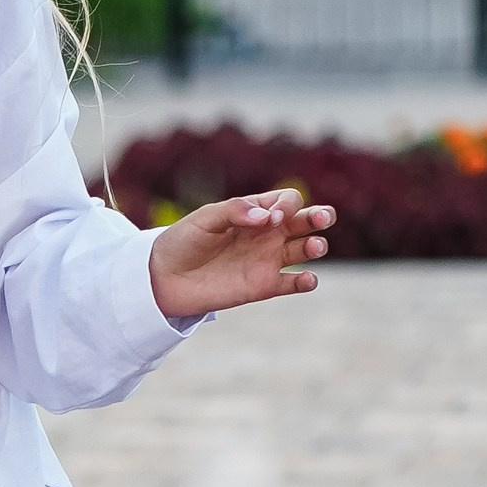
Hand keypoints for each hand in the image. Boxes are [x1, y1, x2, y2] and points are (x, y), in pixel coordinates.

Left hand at [147, 185, 334, 322]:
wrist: (164, 278)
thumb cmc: (183, 241)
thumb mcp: (205, 218)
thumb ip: (235, 211)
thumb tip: (267, 218)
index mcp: (256, 211)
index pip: (288, 200)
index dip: (287, 205)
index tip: (270, 218)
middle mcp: (268, 233)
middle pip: (306, 220)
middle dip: (320, 216)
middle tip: (321, 219)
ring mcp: (268, 259)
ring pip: (306, 249)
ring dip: (316, 246)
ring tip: (312, 247)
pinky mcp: (264, 286)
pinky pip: (293, 283)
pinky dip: (306, 282)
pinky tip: (306, 279)